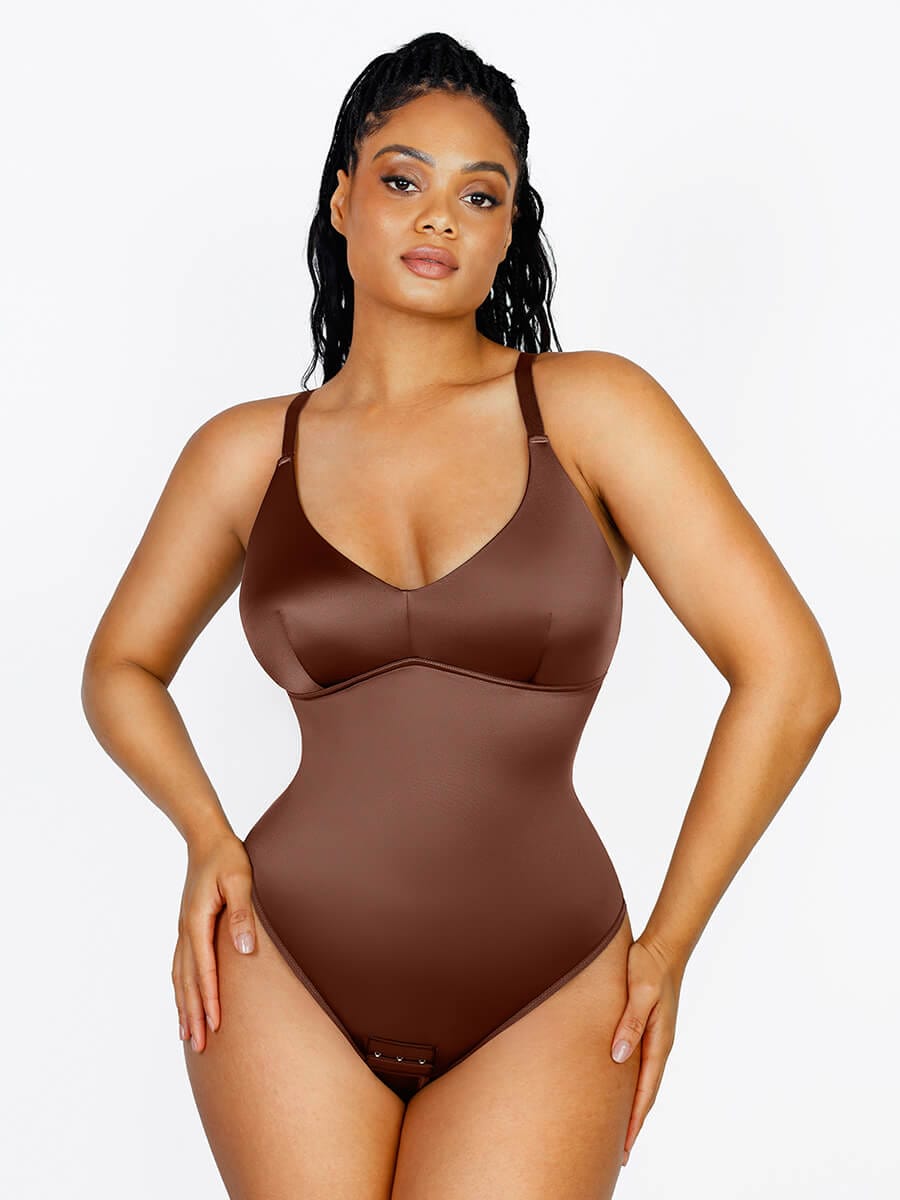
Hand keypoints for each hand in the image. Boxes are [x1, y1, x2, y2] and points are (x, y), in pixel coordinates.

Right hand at [171, 831, 257, 1052]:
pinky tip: (184, 1000)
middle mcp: (186, 929)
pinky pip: (180, 965)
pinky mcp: (188, 926)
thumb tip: (244, 951)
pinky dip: (181, 988)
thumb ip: (243, 915)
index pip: (204, 968)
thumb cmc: (228, 857)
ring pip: (180, 976)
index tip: (215, 1025)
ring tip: (187, 1035)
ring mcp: (184, 929)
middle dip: (193, 1013)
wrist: (207, 838)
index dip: (209, 998)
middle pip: (187, 980)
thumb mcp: (241, 880)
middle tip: (199, 1047)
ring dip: (183, 1006)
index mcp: (198, 921)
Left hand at [610, 936, 681, 1165]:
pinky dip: (632, 1086)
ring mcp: (654, 1039)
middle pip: (645, 1094)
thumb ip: (629, 1022)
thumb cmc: (648, 966)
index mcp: (658, 1041)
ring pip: (642, 1082)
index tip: (624, 1147)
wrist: (663, 947)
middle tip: (619, 1155)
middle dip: (632, 1124)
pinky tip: (620, 1091)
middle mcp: (658, 1045)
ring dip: (632, 1108)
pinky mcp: (648, 1030)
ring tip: (618, 1132)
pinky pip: (640, 1066)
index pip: (644, 1091)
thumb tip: (618, 1057)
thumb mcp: (639, 992)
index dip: (633, 1121)